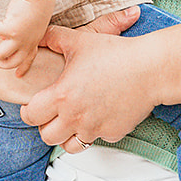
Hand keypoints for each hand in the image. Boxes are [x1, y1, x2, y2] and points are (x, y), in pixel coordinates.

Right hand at [0, 0, 50, 76]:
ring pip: (0, 54)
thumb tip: (5, 37)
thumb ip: (21, 32)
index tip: (18, 74)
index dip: (23, 68)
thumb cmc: (35, 5)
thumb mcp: (32, 24)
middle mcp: (27, 43)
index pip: (29, 60)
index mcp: (34, 41)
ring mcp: (19, 38)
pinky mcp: (11, 29)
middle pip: (11, 63)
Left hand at [20, 7, 152, 149]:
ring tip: (73, 118)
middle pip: (47, 136)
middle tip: (53, 113)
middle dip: (46, 126)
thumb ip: (53, 38)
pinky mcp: (112, 133)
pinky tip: (99, 113)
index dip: (30, 110)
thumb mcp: (79, 40)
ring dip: (67, 134)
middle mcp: (75, 117)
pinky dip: (94, 130)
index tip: (37, 104)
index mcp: (62, 96)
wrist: (150, 69)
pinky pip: (96, 138)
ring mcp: (94, 128)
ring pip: (69, 145)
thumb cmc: (115, 53)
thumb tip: (39, 35)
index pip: (30, 116)